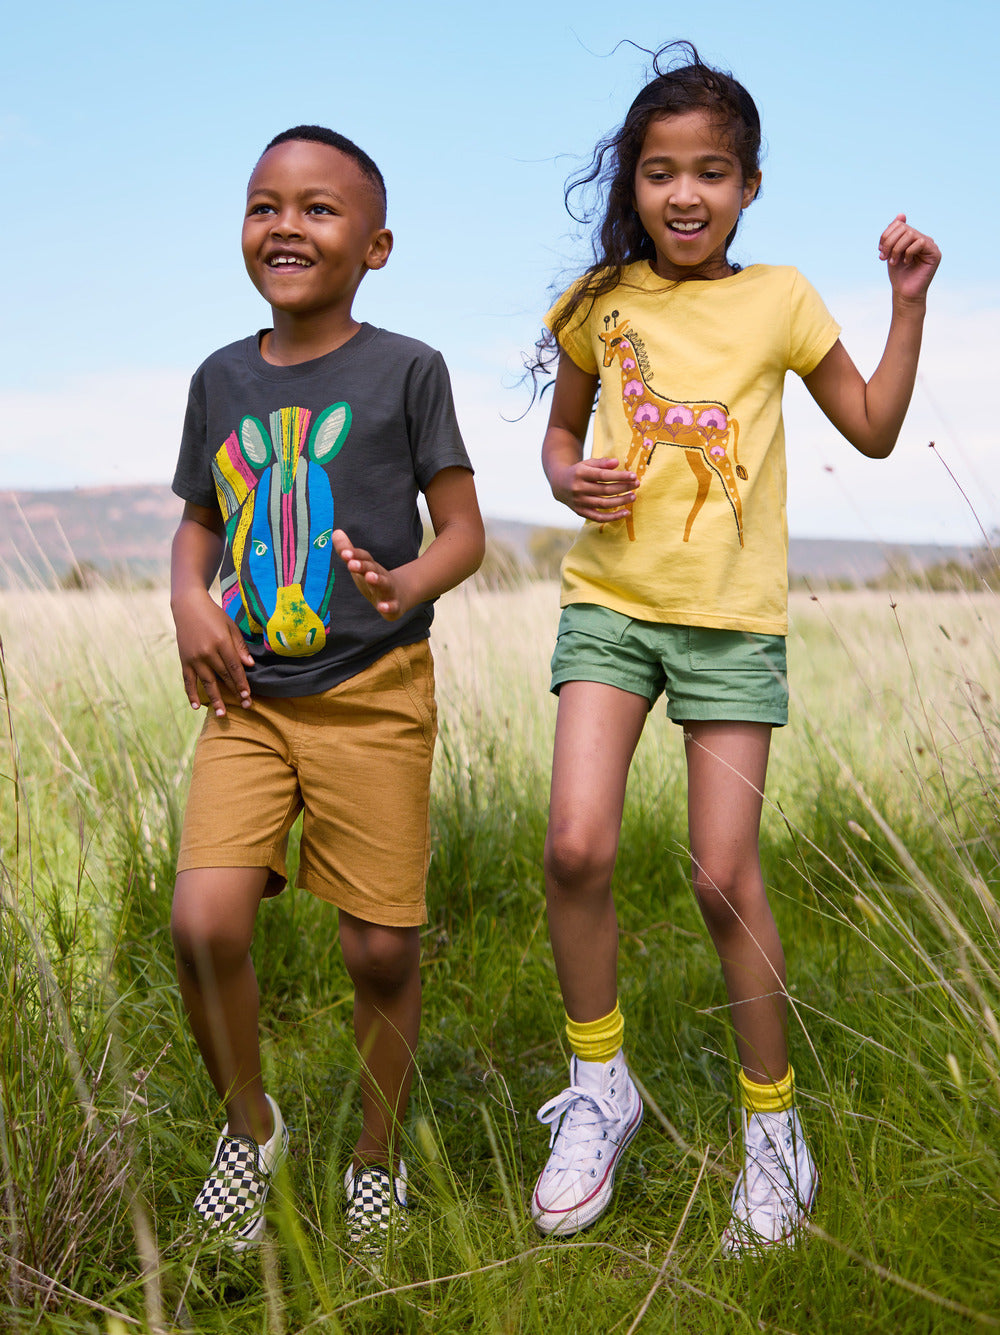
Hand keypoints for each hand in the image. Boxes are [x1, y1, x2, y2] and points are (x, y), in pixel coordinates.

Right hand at [172, 589, 253, 715]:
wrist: (188, 606)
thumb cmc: (214, 615)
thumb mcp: (231, 626)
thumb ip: (240, 646)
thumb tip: (249, 665)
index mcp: (221, 642)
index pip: (234, 667)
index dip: (242, 683)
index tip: (249, 696)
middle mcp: (207, 652)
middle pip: (223, 676)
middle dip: (235, 693)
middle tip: (245, 707)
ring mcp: (194, 657)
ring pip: (206, 682)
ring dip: (215, 699)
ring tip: (222, 714)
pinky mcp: (184, 660)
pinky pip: (188, 680)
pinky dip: (191, 694)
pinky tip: (197, 707)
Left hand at [333, 529, 411, 620]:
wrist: (400, 595)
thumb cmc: (373, 579)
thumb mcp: (359, 565)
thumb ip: (346, 550)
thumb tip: (336, 532)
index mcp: (371, 566)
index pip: (363, 557)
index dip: (354, 555)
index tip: (344, 553)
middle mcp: (380, 576)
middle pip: (372, 568)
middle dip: (362, 566)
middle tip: (351, 564)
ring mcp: (388, 590)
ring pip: (384, 584)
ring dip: (377, 580)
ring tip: (370, 577)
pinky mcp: (394, 606)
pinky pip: (392, 606)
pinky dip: (388, 606)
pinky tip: (381, 607)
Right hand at [550, 455, 637, 522]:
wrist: (559, 484)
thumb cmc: (579, 472)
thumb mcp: (587, 463)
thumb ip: (602, 462)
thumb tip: (617, 462)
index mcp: (580, 474)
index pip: (603, 476)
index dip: (619, 476)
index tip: (633, 476)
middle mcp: (578, 489)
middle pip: (605, 490)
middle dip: (623, 487)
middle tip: (637, 485)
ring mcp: (579, 502)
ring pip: (604, 504)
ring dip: (621, 501)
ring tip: (633, 496)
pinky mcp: (580, 512)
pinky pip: (599, 517)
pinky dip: (613, 517)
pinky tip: (626, 512)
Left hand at [879, 214, 940, 301]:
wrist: (904, 293)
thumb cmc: (898, 274)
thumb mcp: (891, 252)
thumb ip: (894, 235)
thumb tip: (901, 214)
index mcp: (912, 238)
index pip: (899, 225)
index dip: (886, 235)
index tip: (880, 251)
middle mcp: (922, 239)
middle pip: (904, 228)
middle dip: (889, 242)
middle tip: (883, 258)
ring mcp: (930, 245)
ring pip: (911, 234)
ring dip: (897, 249)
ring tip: (893, 262)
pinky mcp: (935, 253)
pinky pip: (920, 242)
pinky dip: (909, 252)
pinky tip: (906, 262)